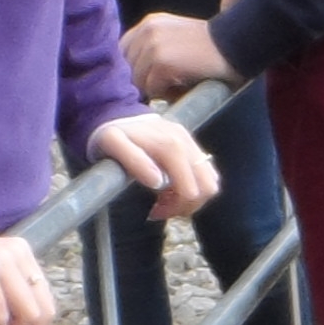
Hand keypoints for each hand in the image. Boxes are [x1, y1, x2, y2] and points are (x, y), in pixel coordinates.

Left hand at [90, 112, 218, 219]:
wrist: (117, 113)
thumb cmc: (112, 133)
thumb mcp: (113, 144)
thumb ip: (134, 161)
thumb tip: (158, 182)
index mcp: (170, 147)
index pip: (190, 191)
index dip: (174, 208)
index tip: (154, 212)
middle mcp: (186, 143)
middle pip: (207, 188)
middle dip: (187, 206)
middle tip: (162, 209)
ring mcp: (192, 143)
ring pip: (211, 182)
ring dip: (192, 198)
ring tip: (166, 199)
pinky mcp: (192, 145)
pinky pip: (207, 173)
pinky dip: (195, 187)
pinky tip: (172, 188)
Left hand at [125, 12, 232, 98]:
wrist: (239, 44)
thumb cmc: (211, 50)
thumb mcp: (176, 39)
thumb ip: (154, 50)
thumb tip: (133, 78)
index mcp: (149, 24)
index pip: (123, 53)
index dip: (135, 70)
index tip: (153, 78)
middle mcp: (147, 31)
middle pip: (126, 70)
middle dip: (144, 81)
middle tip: (169, 85)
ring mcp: (153, 46)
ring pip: (138, 82)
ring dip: (157, 90)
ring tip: (178, 86)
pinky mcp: (163, 63)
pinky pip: (153, 90)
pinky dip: (168, 95)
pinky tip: (185, 88)